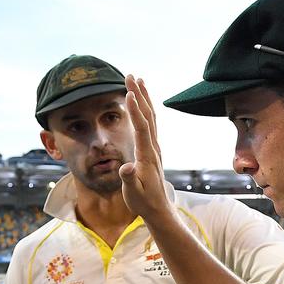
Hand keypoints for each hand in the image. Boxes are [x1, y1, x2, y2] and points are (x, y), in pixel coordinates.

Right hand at [118, 75, 174, 223]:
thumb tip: (125, 168)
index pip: (141, 128)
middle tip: (130, 75)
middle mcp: (153, 147)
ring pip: (150, 117)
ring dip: (144, 97)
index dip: (135, 110)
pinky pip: (149, 124)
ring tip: (137, 80)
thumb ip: (128, 179)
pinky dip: (145, 109)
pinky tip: (141, 102)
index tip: (128, 92)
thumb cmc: (143, 201)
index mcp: (147, 155)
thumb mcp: (132, 193)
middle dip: (139, 94)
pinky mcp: (152, 149)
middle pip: (147, 116)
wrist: (158, 208)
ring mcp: (154, 147)